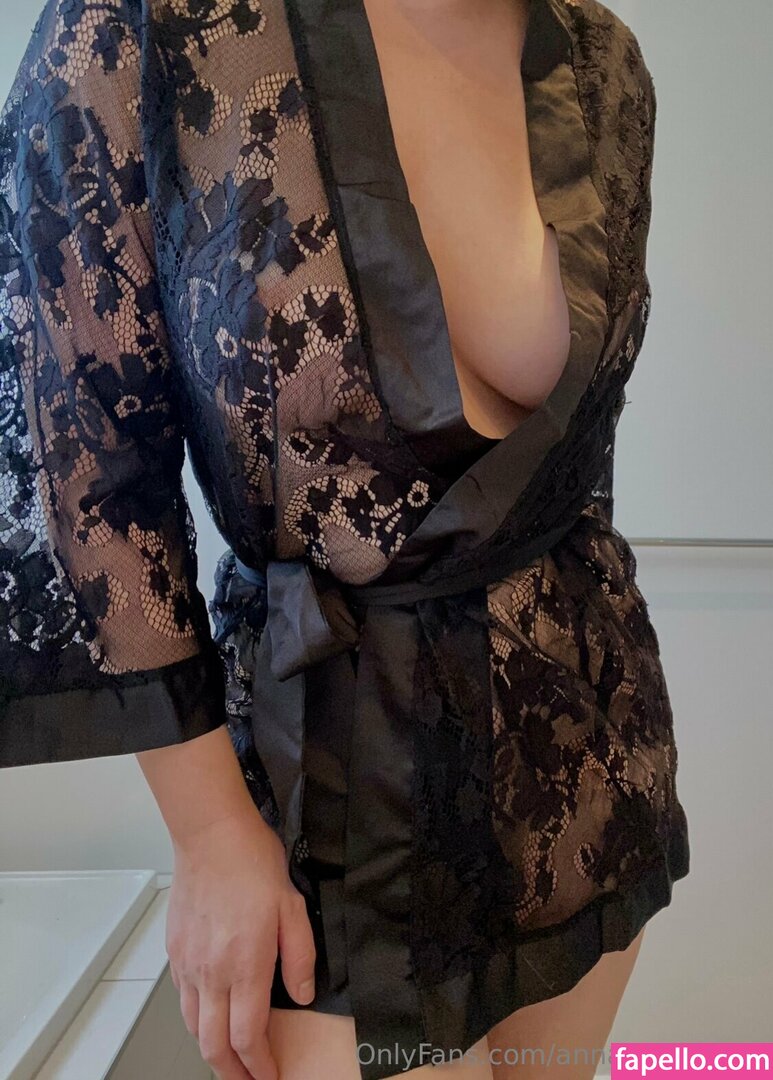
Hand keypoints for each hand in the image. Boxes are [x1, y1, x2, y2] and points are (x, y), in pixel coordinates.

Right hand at [165, 809, 315, 1078]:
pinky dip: (196, 1017)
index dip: (260, 1066)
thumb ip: (299, 957)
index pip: (247, 1037)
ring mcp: (188, 963)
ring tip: (230, 1055)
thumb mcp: (293, 907)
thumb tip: (302, 994)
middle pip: (213, 1045)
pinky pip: (183, 997)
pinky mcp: (175, 949)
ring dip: (211, 1048)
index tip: (270, 1076)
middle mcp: (211, 972)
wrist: (211, 834)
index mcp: (244, 965)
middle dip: (232, 1071)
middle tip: (250, 1079)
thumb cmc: (253, 863)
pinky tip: (210, 1012)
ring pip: (193, 1025)